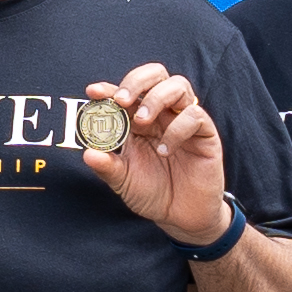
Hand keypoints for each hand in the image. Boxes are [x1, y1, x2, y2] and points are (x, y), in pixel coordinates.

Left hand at [80, 61, 233, 243]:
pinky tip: (165, 150)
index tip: (93, 92)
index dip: (109, 88)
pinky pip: (194, 115)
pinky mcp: (204, 133)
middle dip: (137, 81)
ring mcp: (183, 120)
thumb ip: (107, 166)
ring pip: (178, 85)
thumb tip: (87, 153)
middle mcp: (162, 114)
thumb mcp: (123, 181)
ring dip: (156, 99)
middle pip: (156, 75)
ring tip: (142, 122)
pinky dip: (177, 128)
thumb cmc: (152, 192)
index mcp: (138, 120)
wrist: (180, 217)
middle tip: (122, 101)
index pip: (126, 92)